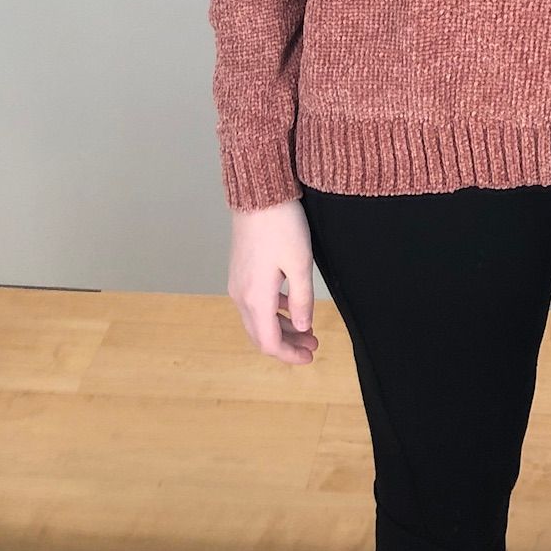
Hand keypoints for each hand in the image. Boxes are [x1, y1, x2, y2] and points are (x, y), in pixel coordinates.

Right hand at [227, 197, 318, 364]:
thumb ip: (302, 300)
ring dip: (280, 328)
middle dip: (286, 344)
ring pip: (256, 319)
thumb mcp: (300, 264)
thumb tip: (303, 328)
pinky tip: (289, 305)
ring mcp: (237, 283)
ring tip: (306, 328)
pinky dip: (272, 312)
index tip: (310, 357)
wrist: (258, 193)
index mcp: (256, 298)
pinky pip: (253, 303)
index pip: (269, 342)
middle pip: (260, 335)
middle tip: (313, 344)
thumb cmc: (281, 225)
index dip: (289, 355)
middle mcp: (241, 295)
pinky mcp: (239, 271)